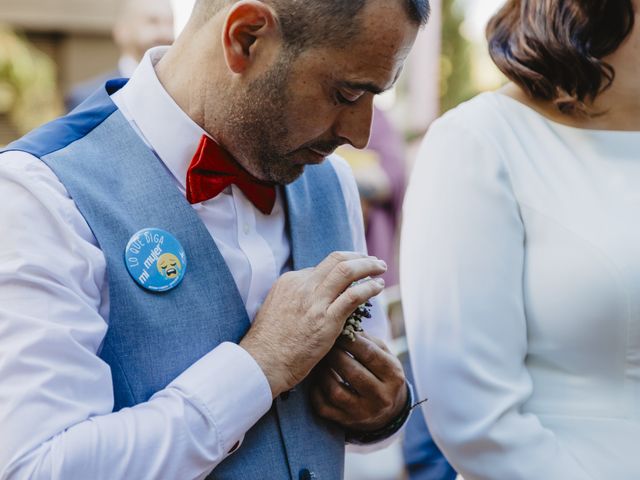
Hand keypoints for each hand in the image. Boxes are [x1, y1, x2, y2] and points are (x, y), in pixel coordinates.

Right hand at [240, 252, 386, 397]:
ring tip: (381, 268)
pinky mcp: (326, 320)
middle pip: (336, 259)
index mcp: (290, 281)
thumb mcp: (277, 308)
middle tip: (373, 261)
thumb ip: (295, 298)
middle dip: (359, 256)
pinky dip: (369, 288)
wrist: (263, 362)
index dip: (341, 267)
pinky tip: (378, 287)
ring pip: (347, 271)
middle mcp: (302, 286)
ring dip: (368, 266)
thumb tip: (313, 298)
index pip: (322, 267)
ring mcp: (314, 302)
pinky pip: (353, 296)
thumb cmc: (269, 343)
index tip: (354, 271)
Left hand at [310, 331, 406, 431]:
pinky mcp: (346, 422)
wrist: (388, 412)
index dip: (350, 340)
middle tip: (326, 344)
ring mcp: (363, 413)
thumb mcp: (386, 356)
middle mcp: (381, 397)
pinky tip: (318, 379)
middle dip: (335, 354)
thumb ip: (369, 341)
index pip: (369, 354)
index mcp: (394, 377)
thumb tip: (345, 325)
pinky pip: (324, 407)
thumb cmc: (383, 374)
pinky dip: (316, 391)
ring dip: (324, 372)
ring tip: (322, 360)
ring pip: (336, 391)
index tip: (338, 330)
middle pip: (352, 372)